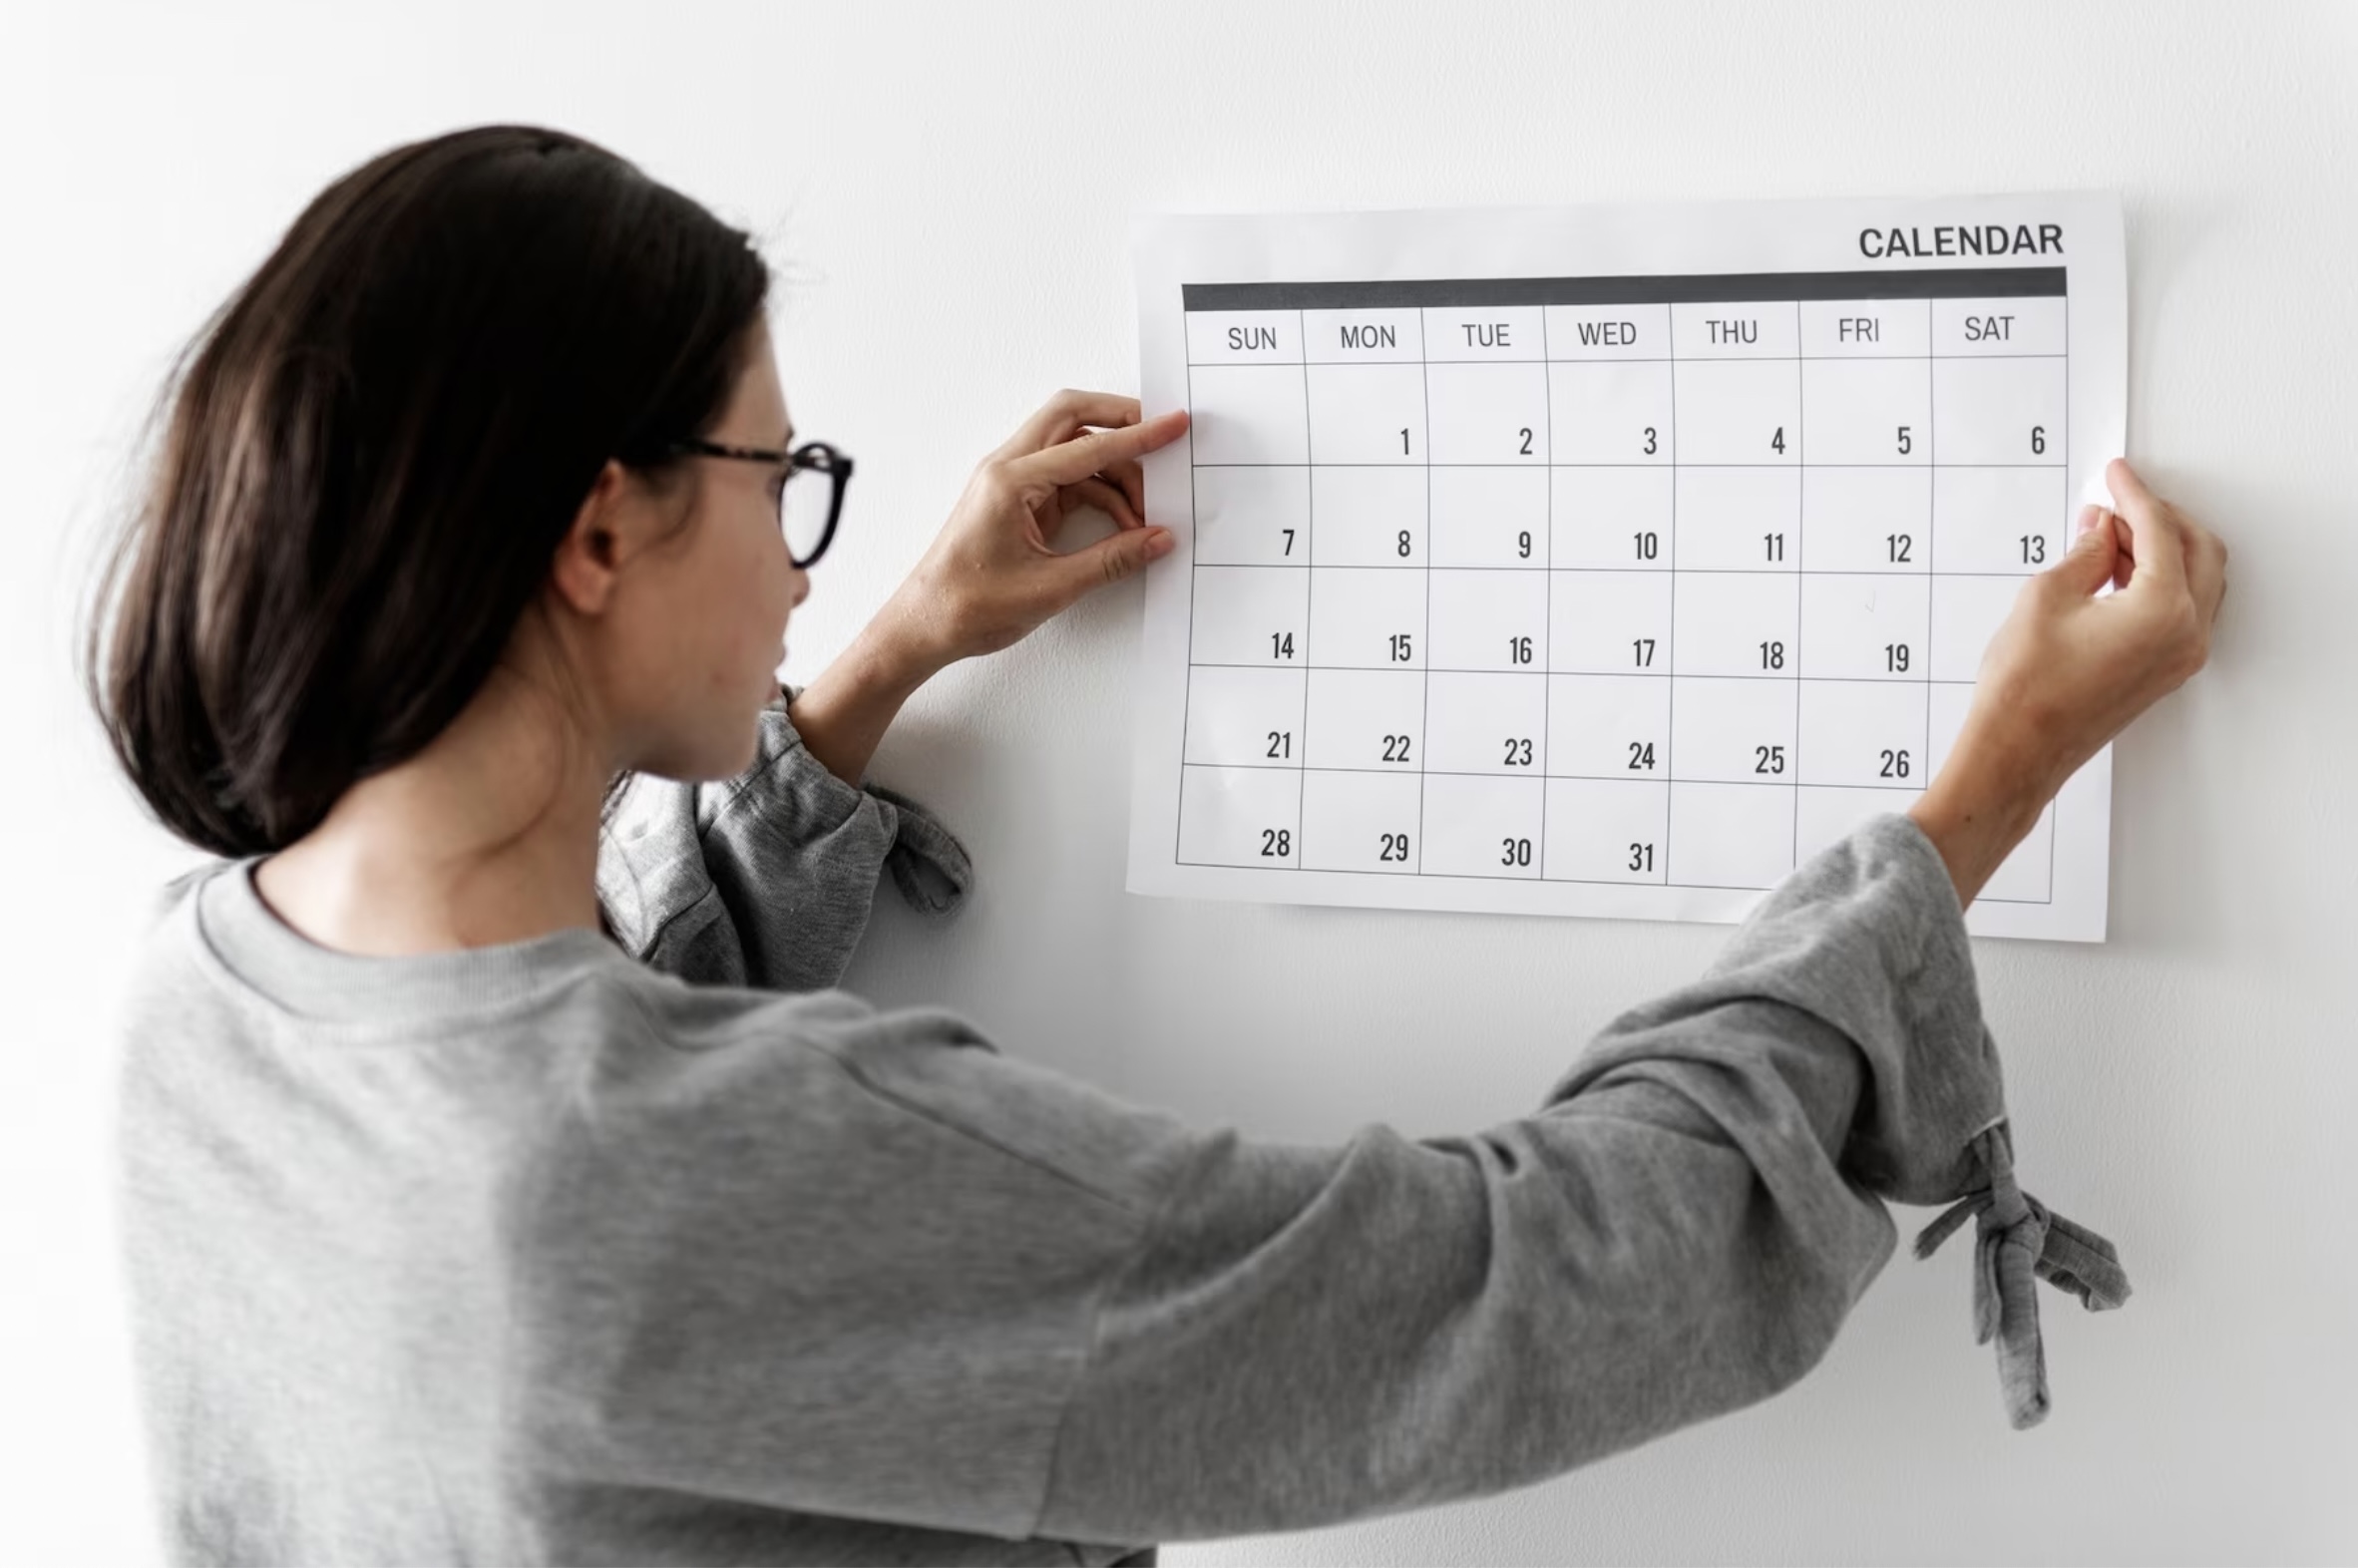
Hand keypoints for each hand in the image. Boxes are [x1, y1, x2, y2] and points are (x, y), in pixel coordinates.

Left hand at [879, 390, 1188, 668]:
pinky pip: (1067, 479)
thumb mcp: (1051, 587)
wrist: (924, 625)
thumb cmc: (968, 605)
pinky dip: (1099, 493)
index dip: (1139, 437)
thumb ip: (1112, 560)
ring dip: (1113, 470)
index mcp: (1010, 481)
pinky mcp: (1017, 501)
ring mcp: (1011, 482)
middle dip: (1121, 423)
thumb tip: (1157, 539)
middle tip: (1161, 439)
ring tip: (1144, 513)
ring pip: (1073, 449)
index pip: (1088, 446)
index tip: (1174, 426)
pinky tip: (1122, 524)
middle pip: (1072, 417)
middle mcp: (1007, 468)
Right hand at [1909, 457, 2227, 903]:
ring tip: (2109, 538)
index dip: (2133, 496)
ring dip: (2162, 549)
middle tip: (2114, 504)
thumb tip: (2102, 531)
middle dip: (2157, 519)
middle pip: (2196, 550)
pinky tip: (2116, 573)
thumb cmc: (2024, 690)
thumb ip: (2086, 554)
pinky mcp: (2164, 672)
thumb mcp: (2046, 597)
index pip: (2159, 531)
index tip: (2116, 475)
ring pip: (2195, 579)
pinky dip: (2160, 580)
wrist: (2016, 753)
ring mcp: (2180, 657)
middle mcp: (2185, 633)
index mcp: (2162, 609)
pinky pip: (2182, 609)